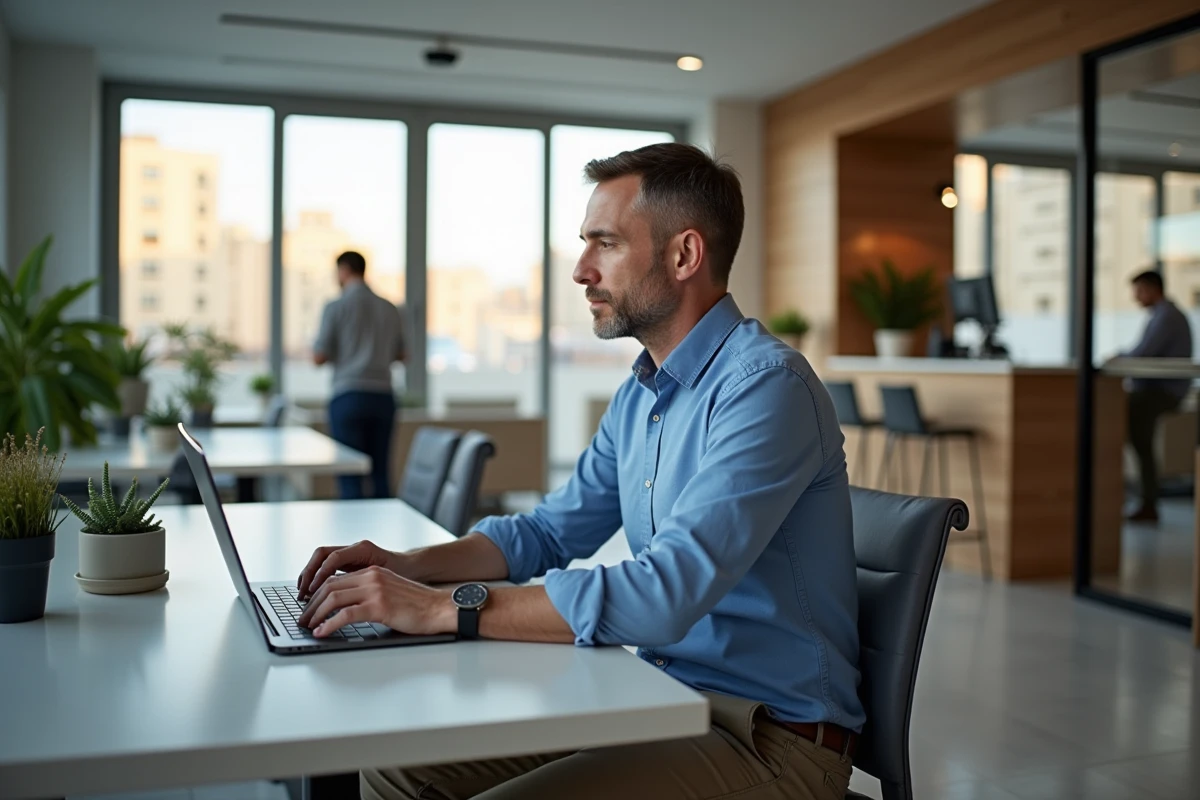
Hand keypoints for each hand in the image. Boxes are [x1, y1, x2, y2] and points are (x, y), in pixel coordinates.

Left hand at [296, 565, 455, 637]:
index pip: (336, 579)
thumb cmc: (419, 606)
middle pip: (330, 586)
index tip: (310, 608)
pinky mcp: (379, 606)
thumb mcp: (391, 592)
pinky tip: (322, 632)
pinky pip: (345, 615)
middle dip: (312, 605)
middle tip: (304, 619)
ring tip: (309, 626)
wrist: (439, 608)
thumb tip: (348, 609)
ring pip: (333, 598)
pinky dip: (329, 624)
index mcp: (373, 572)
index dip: (318, 594)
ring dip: (316, 614)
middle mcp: (371, 577)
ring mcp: (375, 590)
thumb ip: (371, 594)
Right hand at [297, 540, 399, 599]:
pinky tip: (312, 592)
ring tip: (302, 594)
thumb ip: (368, 584)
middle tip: (302, 594)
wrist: (413, 567)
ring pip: (321, 558)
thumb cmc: (404, 575)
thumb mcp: (388, 580)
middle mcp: (355, 548)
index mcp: (364, 549)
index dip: (321, 575)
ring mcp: (350, 552)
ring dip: (309, 575)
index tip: (312, 591)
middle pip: (322, 554)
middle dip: (309, 573)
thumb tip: (348, 597)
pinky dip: (317, 577)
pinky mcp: (348, 561)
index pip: (334, 558)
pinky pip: (326, 565)